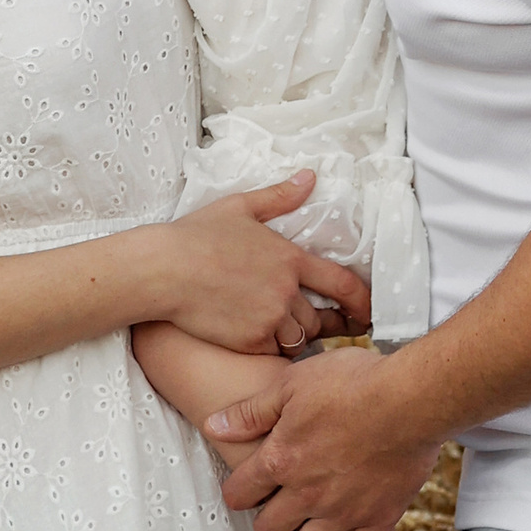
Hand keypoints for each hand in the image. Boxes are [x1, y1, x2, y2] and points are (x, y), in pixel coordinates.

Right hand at [152, 174, 370, 353]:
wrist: (162, 270)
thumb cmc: (195, 236)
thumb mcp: (239, 208)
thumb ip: (279, 197)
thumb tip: (309, 178)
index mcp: (290, 259)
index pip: (343, 284)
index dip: (362, 301)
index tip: (367, 313)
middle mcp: (286, 291)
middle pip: (317, 319)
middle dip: (314, 322)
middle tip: (303, 321)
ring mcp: (270, 319)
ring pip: (297, 339)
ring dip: (292, 337)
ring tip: (274, 328)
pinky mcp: (250, 341)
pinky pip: (272, 352)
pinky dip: (268, 348)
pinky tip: (251, 336)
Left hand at [205, 344, 440, 530]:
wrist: (411, 401)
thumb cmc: (353, 384)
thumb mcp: (291, 385)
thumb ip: (251, 412)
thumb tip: (214, 426)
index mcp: (280, 459)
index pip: (240, 493)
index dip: (238, 493)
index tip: (244, 490)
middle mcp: (305, 494)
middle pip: (268, 528)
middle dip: (266, 520)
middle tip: (275, 510)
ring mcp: (341, 512)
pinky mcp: (376, 520)